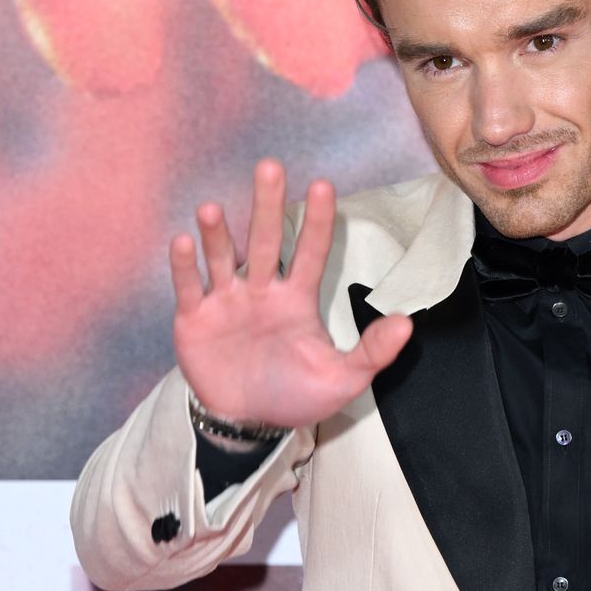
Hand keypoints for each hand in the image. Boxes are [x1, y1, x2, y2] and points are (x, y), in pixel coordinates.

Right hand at [170, 158, 412, 428]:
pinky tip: (183, 242)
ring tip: (212, 209)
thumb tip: (406, 323)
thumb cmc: (294, 395)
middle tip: (270, 167)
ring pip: (222, 258)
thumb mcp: (342, 380)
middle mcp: (261, 290)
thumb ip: (372, 352)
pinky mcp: (195, 317)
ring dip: (218, 234)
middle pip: (264, 241)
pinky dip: (184, 266)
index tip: (323, 185)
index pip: (309, 252)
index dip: (316, 221)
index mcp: (297, 299)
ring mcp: (226, 301)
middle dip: (266, 205)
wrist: (247, 423)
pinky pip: (189, 287)